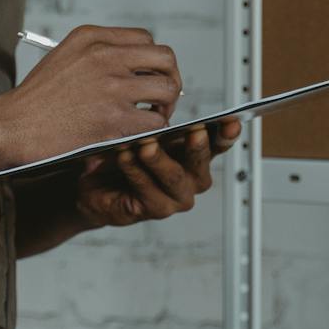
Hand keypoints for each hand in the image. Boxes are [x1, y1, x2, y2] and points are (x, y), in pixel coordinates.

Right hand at [0, 25, 181, 168]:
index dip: (152, 62)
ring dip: (165, 106)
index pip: (145, 39)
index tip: (147, 79)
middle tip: (160, 100)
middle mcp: (104, 55)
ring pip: (168, 89)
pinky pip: (155, 121)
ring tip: (152, 118)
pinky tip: (138, 136)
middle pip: (165, 59)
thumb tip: (136, 66)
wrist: (10, 126)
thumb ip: (98, 54)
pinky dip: (152, 131)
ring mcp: (111, 86)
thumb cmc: (35, 99)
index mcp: (92, 37)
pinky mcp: (113, 117)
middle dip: (170, 80)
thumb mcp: (65, 57)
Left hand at [73, 118, 241, 227]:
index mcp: (196, 155)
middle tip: (195, 132)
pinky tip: (125, 157)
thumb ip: (157, 128)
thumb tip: (162, 117)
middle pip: (200, 162)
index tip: (231, 122)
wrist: (96, 188)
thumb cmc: (125, 157)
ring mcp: (177, 198)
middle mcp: (192, 179)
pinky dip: (135, 172)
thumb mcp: (143, 135)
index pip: (217, 144)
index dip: (226, 134)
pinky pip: (146, 190)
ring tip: (146, 145)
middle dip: (197, 147)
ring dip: (159, 160)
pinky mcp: (155, 210)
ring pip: (174, 177)